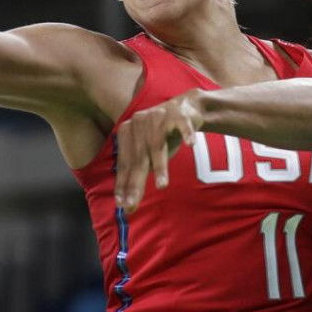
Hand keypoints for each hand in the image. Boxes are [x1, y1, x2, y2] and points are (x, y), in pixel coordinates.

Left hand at [113, 90, 202, 213]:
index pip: (124, 162)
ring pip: (157, 144)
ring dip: (160, 166)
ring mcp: (158, 116)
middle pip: (138, 157)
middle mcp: (138, 122)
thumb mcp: (147, 152)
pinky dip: (187, 134)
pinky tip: (190, 144)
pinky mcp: (178, 112)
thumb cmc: (163, 135)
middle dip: (135, 182)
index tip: (121, 204)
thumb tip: (127, 200)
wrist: (185, 107)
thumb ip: (137, 169)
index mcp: (126, 131)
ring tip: (162, 185)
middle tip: (133, 203)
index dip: (122, 184)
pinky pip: (182, 124)